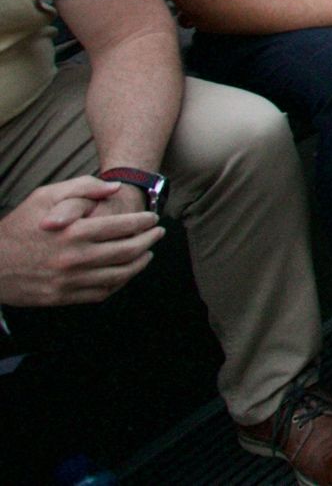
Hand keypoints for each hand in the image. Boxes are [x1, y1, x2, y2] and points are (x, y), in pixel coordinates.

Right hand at [0, 177, 162, 306]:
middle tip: (158, 233)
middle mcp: (75, 257)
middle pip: (128, 250)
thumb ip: (82, 188)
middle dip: (149, 240)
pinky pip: (101, 292)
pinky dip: (120, 283)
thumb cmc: (18, 227)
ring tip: (148, 252)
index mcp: (74, 231)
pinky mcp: (63, 297)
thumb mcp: (44, 197)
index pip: (123, 226)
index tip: (153, 217)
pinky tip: (126, 272)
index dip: (144, 221)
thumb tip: (114, 189)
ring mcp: (69, 280)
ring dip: (140, 263)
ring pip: (119, 274)